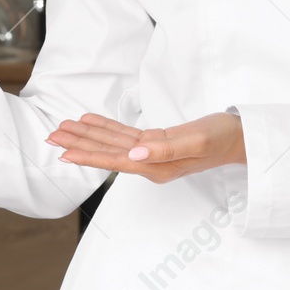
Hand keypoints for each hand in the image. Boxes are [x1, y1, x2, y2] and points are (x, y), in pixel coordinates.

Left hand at [45, 111, 245, 182]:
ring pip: (113, 142)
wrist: (238, 138)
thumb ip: (165, 148)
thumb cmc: (221, 138)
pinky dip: (107, 127)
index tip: (64, 152)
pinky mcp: (156, 142)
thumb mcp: (197, 140)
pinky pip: (125, 135)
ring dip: (88, 135)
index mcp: (158, 166)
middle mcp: (150, 162)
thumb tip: (135, 155)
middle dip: (79, 144)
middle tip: (51, 136)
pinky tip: (90, 122)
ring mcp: (152, 153)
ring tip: (63, 128)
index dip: (89, 155)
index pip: (116, 161)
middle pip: (108, 152)